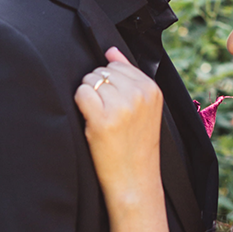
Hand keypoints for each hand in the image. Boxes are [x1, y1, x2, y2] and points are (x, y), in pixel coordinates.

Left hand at [73, 47, 163, 209]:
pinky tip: (91, 121)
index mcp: (152, 90)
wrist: (135, 181)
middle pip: (102, 71)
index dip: (110, 85)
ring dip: (88, 98)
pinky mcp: (103, 118)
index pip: (118, 66)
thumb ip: (129, 76)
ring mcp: (121, 105)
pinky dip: (80, 105)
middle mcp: (139, 94)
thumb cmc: (136, 147)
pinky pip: (81, 93)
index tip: (116, 106)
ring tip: (100, 119)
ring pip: (90, 80)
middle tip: (108, 115)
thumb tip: (112, 51)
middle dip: (98, 89)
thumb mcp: (143, 109)